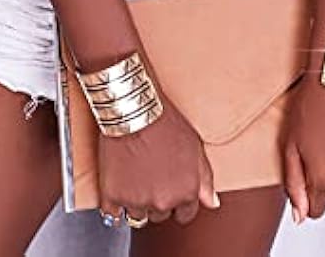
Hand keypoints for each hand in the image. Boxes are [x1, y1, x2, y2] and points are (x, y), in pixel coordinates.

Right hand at [97, 92, 220, 225]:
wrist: (134, 108)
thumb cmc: (165, 122)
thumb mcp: (195, 145)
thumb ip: (205, 178)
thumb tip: (212, 202)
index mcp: (186, 192)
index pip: (185, 214)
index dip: (177, 200)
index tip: (169, 188)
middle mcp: (163, 202)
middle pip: (161, 215)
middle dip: (157, 198)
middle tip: (150, 175)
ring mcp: (137, 201)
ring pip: (137, 216)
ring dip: (136, 202)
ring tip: (133, 177)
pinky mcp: (112, 196)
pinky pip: (112, 214)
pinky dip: (114, 204)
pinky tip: (118, 187)